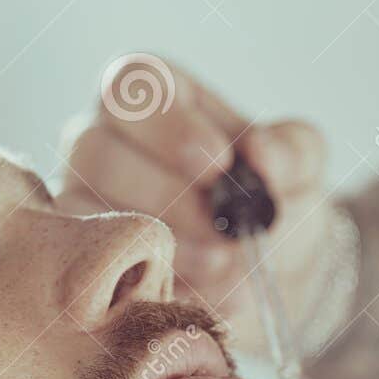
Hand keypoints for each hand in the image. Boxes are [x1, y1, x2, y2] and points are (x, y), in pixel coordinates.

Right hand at [59, 58, 332, 356]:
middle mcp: (97, 140)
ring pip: (90, 213)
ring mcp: (79, 203)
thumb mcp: (299, 168)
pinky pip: (95, 273)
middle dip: (169, 197)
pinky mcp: (82, 262)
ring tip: (222, 266)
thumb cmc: (272, 201)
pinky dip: (152, 287)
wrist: (270, 277)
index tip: (221, 163)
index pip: (131, 84)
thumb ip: (291, 151)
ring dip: (164, 246)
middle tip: (225, 234)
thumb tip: (262, 154)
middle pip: (96, 150)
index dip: (170, 124)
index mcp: (149, 95)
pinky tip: (199, 294)